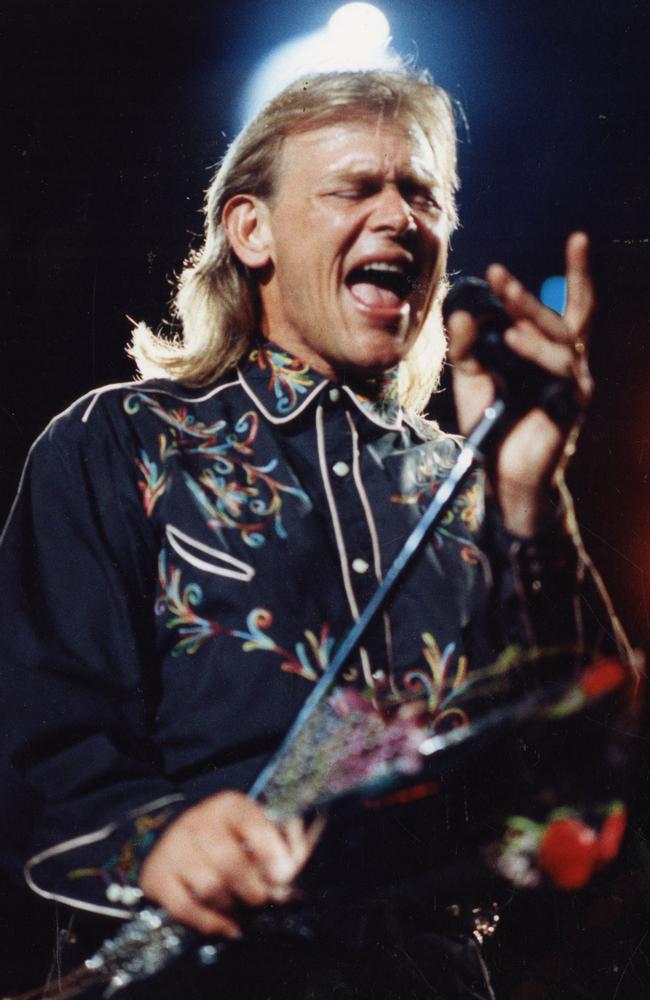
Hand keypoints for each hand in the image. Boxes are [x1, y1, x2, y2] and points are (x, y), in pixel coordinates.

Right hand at [139, 791, 322, 938]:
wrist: (178, 843)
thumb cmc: (231, 839)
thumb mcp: (259, 829)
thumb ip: (287, 846)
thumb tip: (297, 870)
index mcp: (230, 805)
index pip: (253, 824)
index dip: (272, 853)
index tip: (285, 876)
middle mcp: (198, 821)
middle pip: (232, 865)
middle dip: (256, 890)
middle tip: (265, 899)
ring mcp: (174, 848)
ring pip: (211, 890)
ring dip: (234, 906)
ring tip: (242, 904)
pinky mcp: (157, 876)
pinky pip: (187, 910)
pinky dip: (212, 924)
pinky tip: (229, 926)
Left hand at [447, 232, 593, 534]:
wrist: (501, 474)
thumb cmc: (493, 422)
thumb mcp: (472, 377)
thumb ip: (467, 345)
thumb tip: (460, 311)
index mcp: (551, 351)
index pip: (571, 306)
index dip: (579, 273)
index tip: (578, 238)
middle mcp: (569, 364)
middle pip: (559, 319)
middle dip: (527, 299)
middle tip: (498, 277)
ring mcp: (573, 387)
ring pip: (561, 345)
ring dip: (532, 328)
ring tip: (506, 326)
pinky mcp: (569, 409)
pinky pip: (559, 377)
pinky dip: (538, 357)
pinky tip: (515, 346)